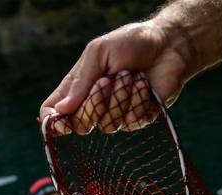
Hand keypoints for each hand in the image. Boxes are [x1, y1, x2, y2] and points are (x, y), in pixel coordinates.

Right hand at [39, 21, 192, 134]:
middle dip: (94, 102)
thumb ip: (80, 81)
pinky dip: (137, 99)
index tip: (59, 123)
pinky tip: (144, 84)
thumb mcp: (99, 52)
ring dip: (119, 96)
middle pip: (80, 124)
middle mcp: (94, 103)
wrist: (168, 45)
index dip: (53, 121)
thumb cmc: (131, 44)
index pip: (54, 111)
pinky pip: (130, 121)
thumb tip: (62, 111)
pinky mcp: (137, 118)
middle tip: (106, 80)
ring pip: (107, 124)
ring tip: (130, 76)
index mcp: (78, 86)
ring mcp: (116, 114)